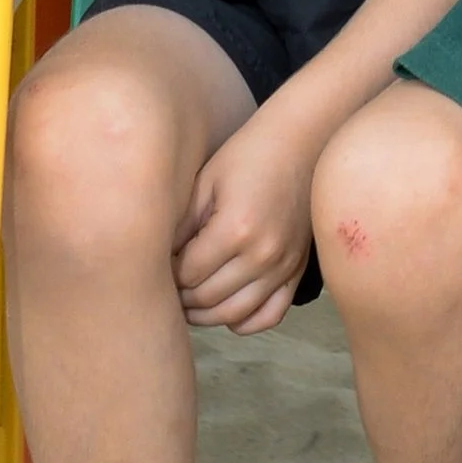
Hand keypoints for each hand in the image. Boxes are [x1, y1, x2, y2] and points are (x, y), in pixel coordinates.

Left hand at [174, 101, 321, 334]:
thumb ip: (181, 225)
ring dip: (205, 314)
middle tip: (169, 282)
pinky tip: (226, 309)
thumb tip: (159, 262)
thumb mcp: (206, 181)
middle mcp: (262, 254)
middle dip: (181, 295)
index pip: (187, 274)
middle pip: (207, 298)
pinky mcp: (296, 269)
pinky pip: (269, 315)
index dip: (167, 271)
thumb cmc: (249, 154)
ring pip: (234, 314)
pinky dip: (245, 322)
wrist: (302, 140)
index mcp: (235, 229)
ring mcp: (283, 266)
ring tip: (189, 299)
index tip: (159, 262)